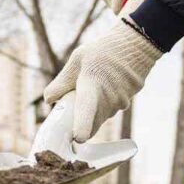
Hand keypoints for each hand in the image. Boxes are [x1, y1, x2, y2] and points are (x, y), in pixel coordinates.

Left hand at [44, 18, 161, 141]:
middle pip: (91, 123)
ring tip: (96, 86)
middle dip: (81, 121)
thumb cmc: (103, 51)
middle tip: (76, 102)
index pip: (87, 107)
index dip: (83, 125)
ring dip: (94, 111)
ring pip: (101, 117)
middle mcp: (108, 97)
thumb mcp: (78, 60)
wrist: (135, 45)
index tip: (78, 139)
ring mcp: (120, 102)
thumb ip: (63, 81)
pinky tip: (108, 86)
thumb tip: (48, 100)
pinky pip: (111, 110)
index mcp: (92, 83)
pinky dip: (105, 105)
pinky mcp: (127, 103)